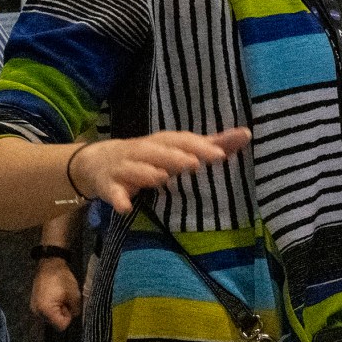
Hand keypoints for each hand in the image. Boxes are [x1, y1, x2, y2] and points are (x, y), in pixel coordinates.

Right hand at [30, 257, 81, 330]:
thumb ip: (76, 310)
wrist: (50, 263)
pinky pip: (45, 311)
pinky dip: (52, 306)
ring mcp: (34, 307)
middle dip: (62, 313)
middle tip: (65, 299)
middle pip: (55, 322)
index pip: (61, 326)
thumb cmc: (62, 278)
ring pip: (50, 317)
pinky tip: (54, 295)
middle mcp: (37, 312)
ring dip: (57, 309)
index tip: (69, 305)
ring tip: (60, 296)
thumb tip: (74, 315)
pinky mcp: (34, 303)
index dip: (68, 317)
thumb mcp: (74, 295)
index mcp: (46, 310)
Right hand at [71, 128, 251, 214]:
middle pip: (158, 151)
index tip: (221, 154)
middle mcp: (142, 151)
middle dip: (175, 156)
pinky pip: (112, 193)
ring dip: (147, 172)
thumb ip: (209, 145)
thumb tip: (246, 134)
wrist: (95, 163)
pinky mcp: (108, 185)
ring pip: (135, 168)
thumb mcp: (175, 150)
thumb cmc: (146, 157)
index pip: (181, 140)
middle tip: (195, 163)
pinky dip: (118, 199)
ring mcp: (123, 168)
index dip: (199, 145)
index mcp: (161, 143)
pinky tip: (125, 207)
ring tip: (161, 177)